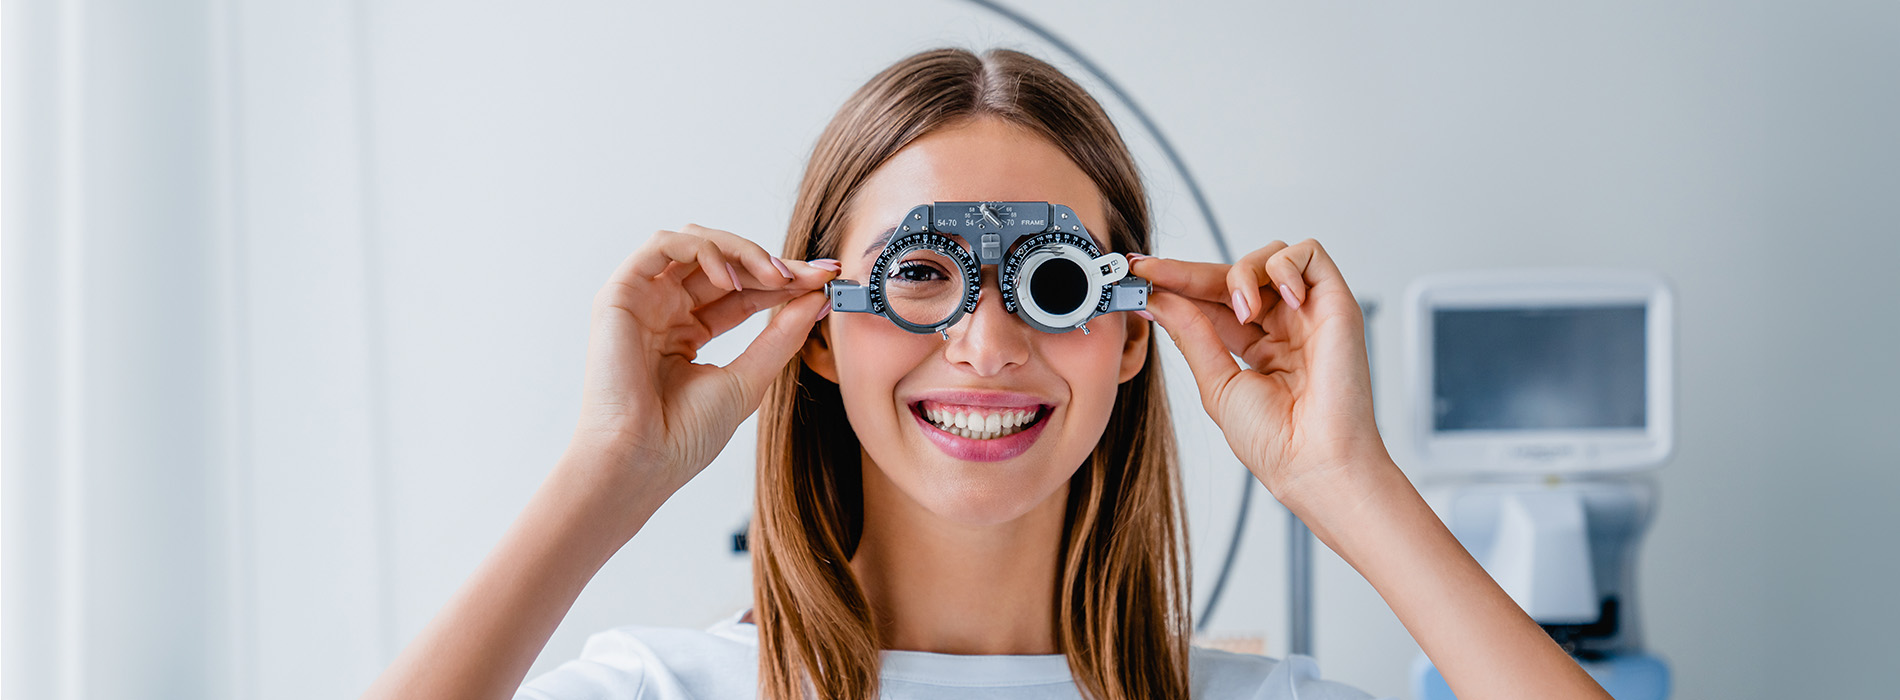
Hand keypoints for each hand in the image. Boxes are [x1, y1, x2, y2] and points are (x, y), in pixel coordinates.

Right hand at [573, 224, 835, 496]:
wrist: (641, 462)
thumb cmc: (684, 436)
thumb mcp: (749, 379)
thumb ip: (781, 336)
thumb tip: (818, 298)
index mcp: (688, 332)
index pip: (744, 292)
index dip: (785, 282)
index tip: (827, 280)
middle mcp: (665, 310)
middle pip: (725, 263)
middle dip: (773, 263)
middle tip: (813, 274)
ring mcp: (643, 299)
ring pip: (696, 242)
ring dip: (742, 251)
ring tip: (776, 278)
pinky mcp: (620, 293)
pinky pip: (663, 244)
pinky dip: (703, 251)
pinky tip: (731, 279)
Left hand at [1131, 240, 1389, 509]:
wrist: (1313, 463)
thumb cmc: (1275, 441)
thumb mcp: (1216, 382)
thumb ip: (1191, 334)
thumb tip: (1158, 300)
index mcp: (1255, 345)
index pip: (1211, 300)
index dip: (1176, 284)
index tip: (1138, 274)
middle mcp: (1282, 324)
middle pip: (1233, 274)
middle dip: (1189, 272)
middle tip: (1154, 273)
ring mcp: (1308, 312)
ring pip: (1268, 257)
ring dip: (1241, 274)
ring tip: (1242, 311)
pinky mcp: (1336, 302)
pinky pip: (1309, 254)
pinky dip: (1285, 266)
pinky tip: (1282, 299)